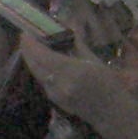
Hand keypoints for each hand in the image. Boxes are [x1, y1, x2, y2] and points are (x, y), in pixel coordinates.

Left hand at [15, 29, 137, 138]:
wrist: (111, 113)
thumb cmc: (108, 85)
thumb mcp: (94, 61)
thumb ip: (78, 44)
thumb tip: (68, 25)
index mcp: (69, 71)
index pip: (42, 55)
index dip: (31, 43)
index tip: (25, 32)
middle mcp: (58, 84)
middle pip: (34, 65)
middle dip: (27, 50)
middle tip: (26, 37)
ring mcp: (54, 94)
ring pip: (37, 73)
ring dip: (32, 59)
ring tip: (34, 46)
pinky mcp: (55, 100)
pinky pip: (43, 81)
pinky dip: (40, 69)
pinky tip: (43, 62)